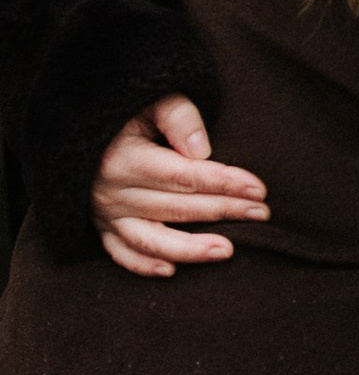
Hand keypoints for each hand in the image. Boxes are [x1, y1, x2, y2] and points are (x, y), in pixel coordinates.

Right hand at [91, 96, 266, 278]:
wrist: (80, 130)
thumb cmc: (127, 113)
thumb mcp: (151, 103)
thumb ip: (178, 117)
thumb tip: (202, 150)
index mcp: (126, 159)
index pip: (184, 175)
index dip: (223, 182)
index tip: (259, 189)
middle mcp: (113, 191)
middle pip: (177, 206)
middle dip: (224, 210)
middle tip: (262, 213)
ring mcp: (105, 214)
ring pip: (151, 238)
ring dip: (190, 249)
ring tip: (228, 251)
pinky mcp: (101, 228)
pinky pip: (120, 253)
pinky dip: (143, 265)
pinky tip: (171, 271)